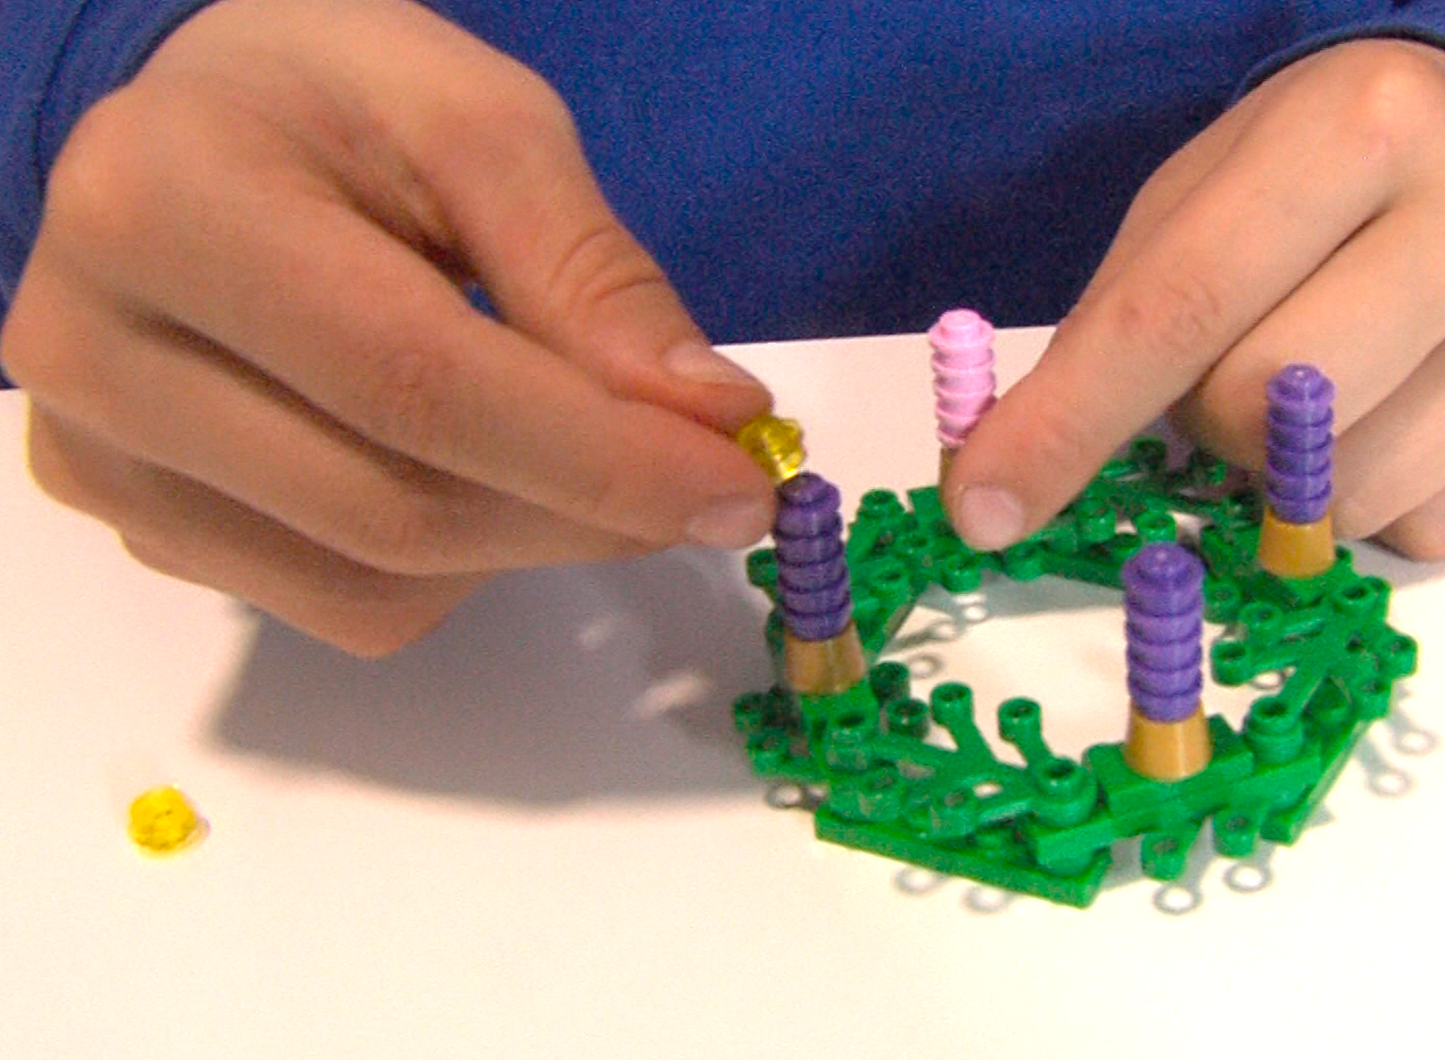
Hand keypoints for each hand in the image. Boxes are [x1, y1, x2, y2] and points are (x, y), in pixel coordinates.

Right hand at [1, 0, 774, 654]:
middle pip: (395, 507)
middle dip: (585, 512)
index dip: (594, 455)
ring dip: (525, 543)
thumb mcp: (480, 125)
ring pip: (373, 585)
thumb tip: (706, 418)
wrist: (194, 137)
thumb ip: (589, 270)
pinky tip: (458, 471)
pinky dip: (449, 568)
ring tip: (565, 450)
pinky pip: (338, 607)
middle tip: (703, 482)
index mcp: (167, 209)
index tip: (736, 484)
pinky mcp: (134, 526)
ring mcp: (99, 463)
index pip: (411, 381)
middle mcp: (88, 356)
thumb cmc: (337, 105)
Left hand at [945, 38, 1444, 560]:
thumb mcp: (1196, 203)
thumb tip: (1003, 477)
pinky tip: (1384, 418)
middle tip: (1233, 372)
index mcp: (1349, 138)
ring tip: (1316, 392)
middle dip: (1208, 425)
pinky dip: (1367, 501)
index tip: (982, 509)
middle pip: (1260, 409)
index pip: (1176, 311)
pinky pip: (1418, 525)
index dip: (1066, 424)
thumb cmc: (1305, 175)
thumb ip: (1114, 325)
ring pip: (1343, 492)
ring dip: (1285, 478)